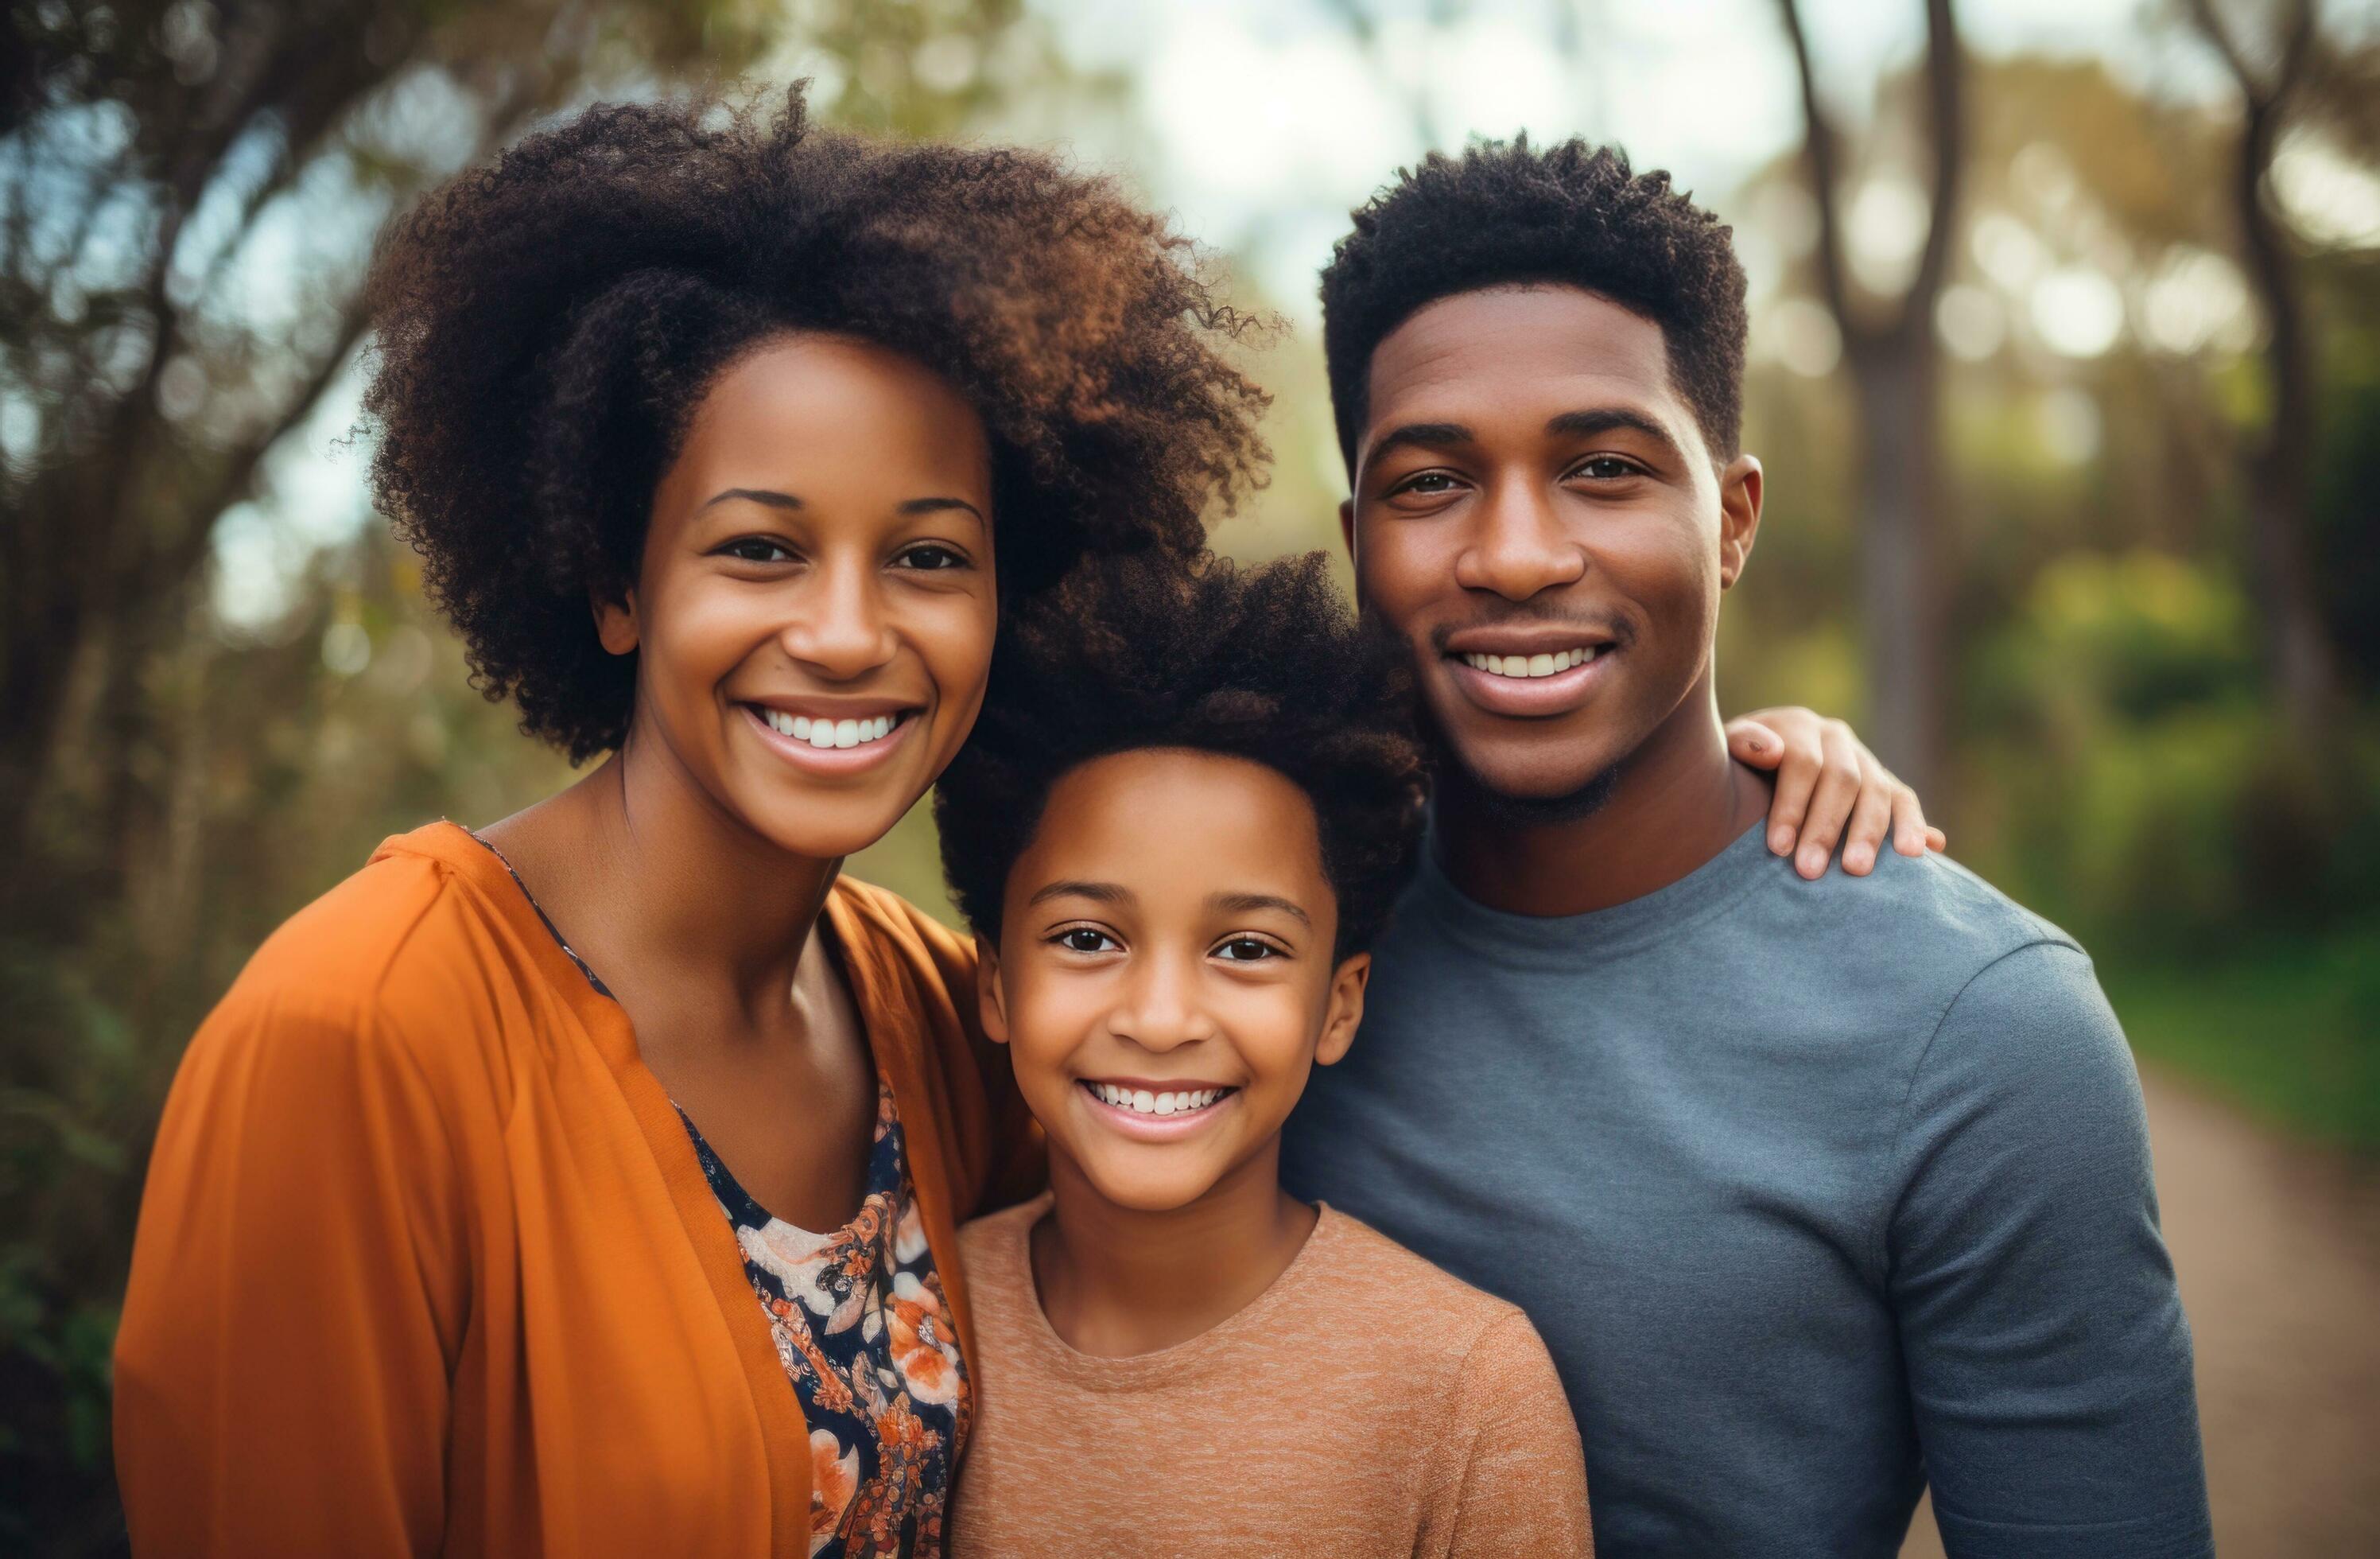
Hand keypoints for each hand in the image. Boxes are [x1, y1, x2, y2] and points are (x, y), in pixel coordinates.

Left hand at [1725, 708, 1945, 878]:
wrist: (1755, 761)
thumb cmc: (1736, 766)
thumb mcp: (1726, 749)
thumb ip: (1744, 744)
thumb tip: (1771, 750)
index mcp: (1799, 726)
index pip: (1803, 763)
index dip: (1791, 806)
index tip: (1777, 848)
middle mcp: (1837, 739)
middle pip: (1843, 779)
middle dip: (1826, 828)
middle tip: (1810, 871)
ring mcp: (1865, 760)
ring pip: (1879, 791)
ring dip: (1870, 833)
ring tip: (1858, 870)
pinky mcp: (1885, 784)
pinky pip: (1906, 801)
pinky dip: (1916, 825)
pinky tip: (1926, 850)